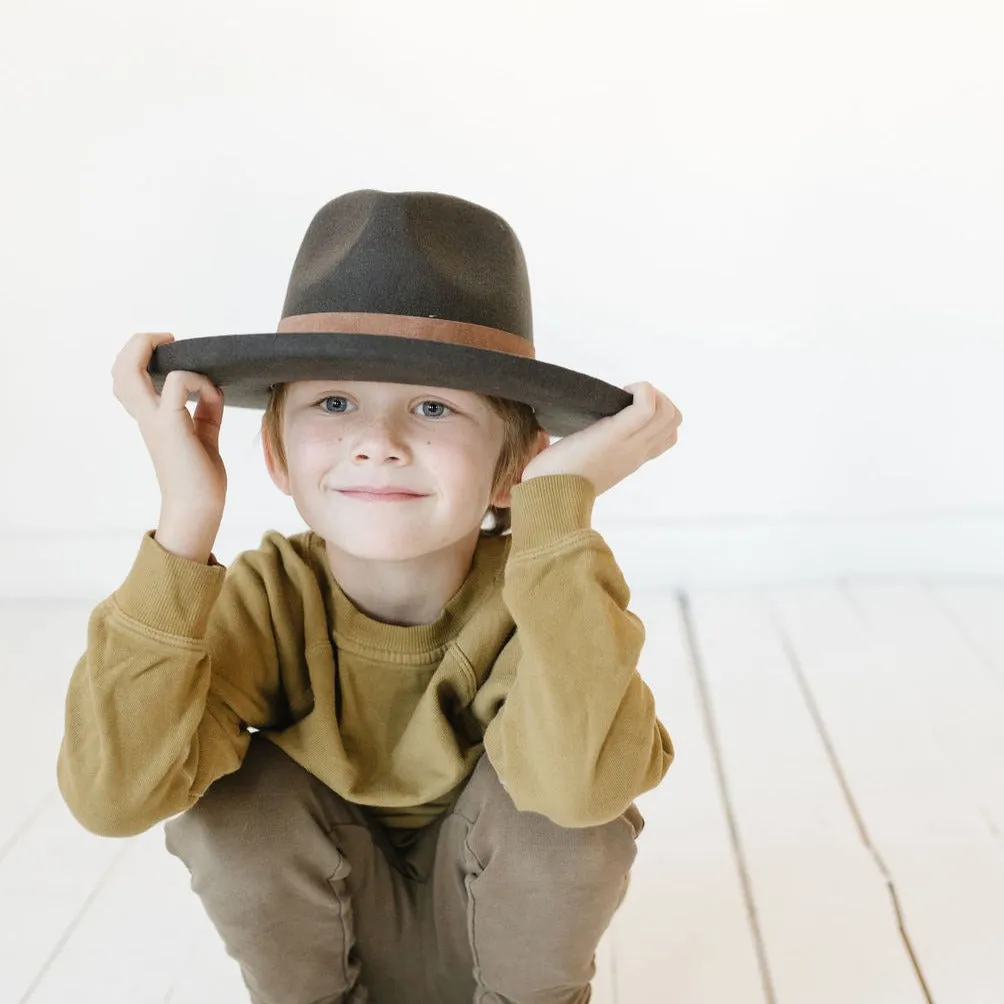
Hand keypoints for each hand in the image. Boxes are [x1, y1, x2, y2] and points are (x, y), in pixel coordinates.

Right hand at [111, 332, 226, 559]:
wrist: (200, 508)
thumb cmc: (201, 477)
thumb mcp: (206, 435)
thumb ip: (206, 410)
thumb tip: (212, 387)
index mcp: (151, 418)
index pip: (127, 379)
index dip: (141, 356)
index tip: (171, 350)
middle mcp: (147, 417)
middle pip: (118, 370)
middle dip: (137, 344)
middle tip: (166, 339)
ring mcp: (155, 420)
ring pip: (128, 372)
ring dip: (150, 350)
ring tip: (176, 350)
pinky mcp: (172, 425)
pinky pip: (178, 383)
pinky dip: (196, 379)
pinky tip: (210, 393)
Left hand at [521, 382, 681, 496]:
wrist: (546, 498)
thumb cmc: (551, 483)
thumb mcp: (579, 466)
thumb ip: (586, 453)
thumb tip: (561, 439)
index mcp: (629, 460)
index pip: (665, 437)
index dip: (655, 414)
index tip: (626, 407)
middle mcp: (636, 453)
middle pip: (674, 421)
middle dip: (658, 398)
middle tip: (626, 398)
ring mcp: (630, 445)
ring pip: (669, 413)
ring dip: (651, 393)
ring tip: (623, 395)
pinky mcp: (616, 434)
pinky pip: (647, 405)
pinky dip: (641, 390)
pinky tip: (620, 391)